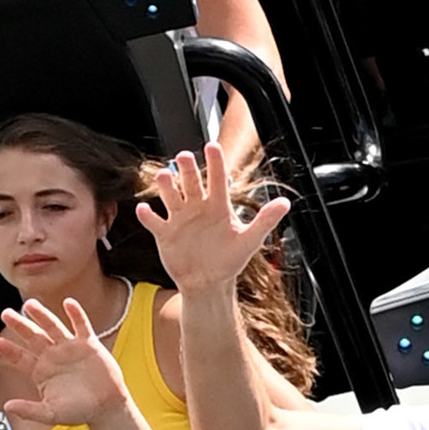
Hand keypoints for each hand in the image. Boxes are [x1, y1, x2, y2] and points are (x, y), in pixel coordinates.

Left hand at [0, 292, 127, 429]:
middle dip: (19, 325)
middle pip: (33, 336)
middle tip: (6, 313)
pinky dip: (76, 314)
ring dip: (42, 315)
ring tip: (30, 304)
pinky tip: (69, 303)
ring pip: (52, 326)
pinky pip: (81, 325)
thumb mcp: (51, 414)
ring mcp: (69, 348)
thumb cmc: (79, 411)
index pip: (21, 358)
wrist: (107, 407)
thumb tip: (8, 407)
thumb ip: (29, 410)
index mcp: (41, 371)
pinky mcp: (88, 344)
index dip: (10, 350)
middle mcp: (53, 356)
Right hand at [140, 135, 289, 296]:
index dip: (215, 163)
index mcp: (218, 206)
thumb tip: (285, 203)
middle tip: (184, 156)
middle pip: (191, 182)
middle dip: (187, 169)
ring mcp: (180, 219)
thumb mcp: (249, 241)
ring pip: (170, 196)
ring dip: (166, 186)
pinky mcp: (165, 233)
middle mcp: (197, 207)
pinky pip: (154, 222)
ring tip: (164, 177)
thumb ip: (265, 220)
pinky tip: (143, 209)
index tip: (212, 147)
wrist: (208, 282)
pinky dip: (148, 216)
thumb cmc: (229, 260)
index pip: (217, 179)